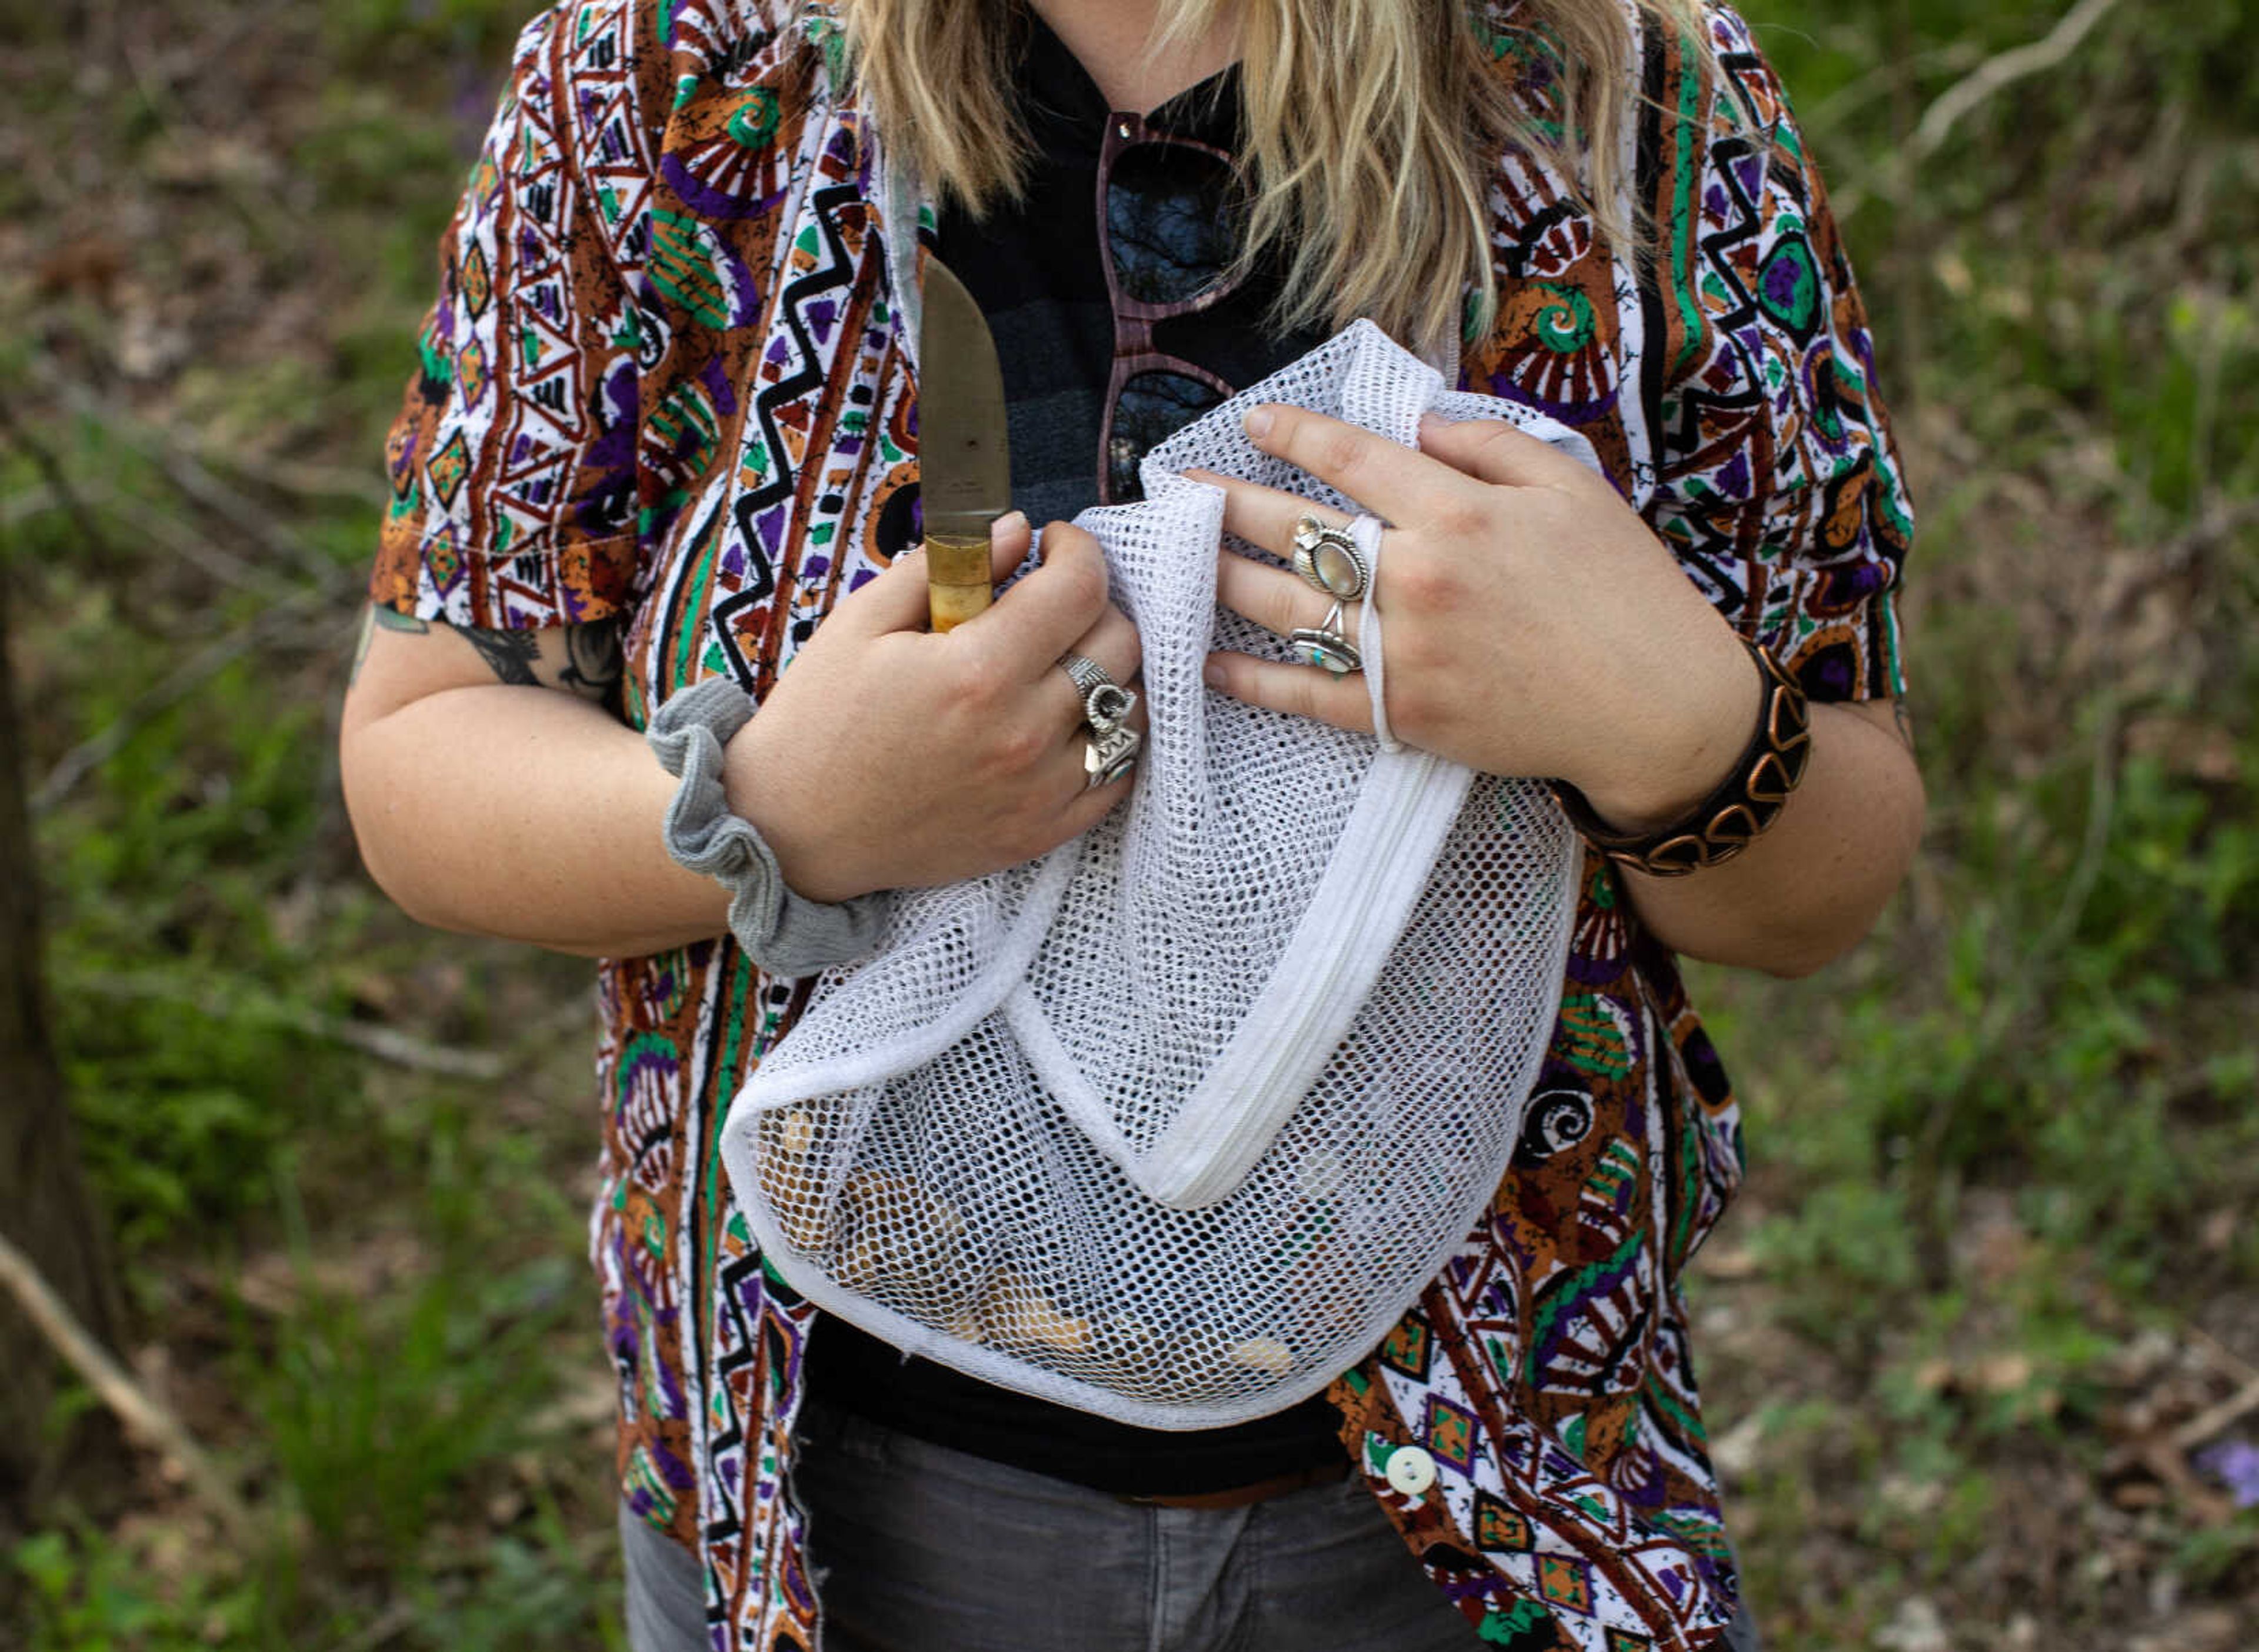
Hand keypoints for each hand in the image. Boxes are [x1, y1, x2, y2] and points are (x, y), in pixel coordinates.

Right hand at [725, 513, 1145, 902]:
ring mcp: (1038, 790)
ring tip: (1064, 662)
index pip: (1081, 588)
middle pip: (1120, 644)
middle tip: (1054, 603)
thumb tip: (1014, 530)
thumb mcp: (863, 622)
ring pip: (1130, 711)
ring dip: (1110, 673)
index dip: (1078, 550)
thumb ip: (944, 567)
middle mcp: (1022, 732)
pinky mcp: (1041, 833)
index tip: (1053, 545)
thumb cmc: (820, 720)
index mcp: (977, 670)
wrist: (794, 830)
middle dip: (1095, 605)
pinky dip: (1108, 740)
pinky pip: (1118, 777)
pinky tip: (1069, 721)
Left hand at [1196, 407, 1758, 832]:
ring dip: (1220, 579)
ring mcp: (1404, 650)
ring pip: (1286, 607)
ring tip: (1175, 559)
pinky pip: (1309, 694)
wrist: (1655, 705)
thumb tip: (1417, 421)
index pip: (1350, 458)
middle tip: (1173, 484)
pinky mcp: (1403, 714)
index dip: (1292, 434)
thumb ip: (1489, 445)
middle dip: (1225, 501)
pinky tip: (1211, 663)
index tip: (1250, 421)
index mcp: (1458, 512)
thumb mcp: (1572, 489)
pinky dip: (1254, 680)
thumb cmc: (1623, 589)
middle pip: (1296, 528)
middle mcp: (1418, 576)